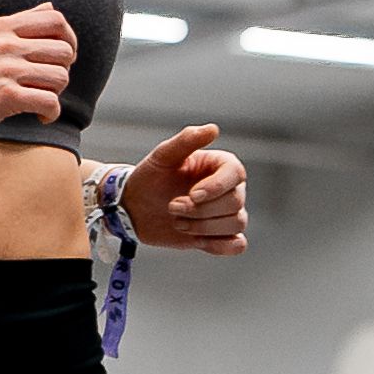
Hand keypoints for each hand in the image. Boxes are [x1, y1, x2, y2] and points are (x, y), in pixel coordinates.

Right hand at [0, 3, 79, 148]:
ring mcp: (4, 69)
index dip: (68, 38)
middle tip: (47, 84)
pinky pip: (50, 102)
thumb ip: (16, 25)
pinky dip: (51, 113)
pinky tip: (39, 117)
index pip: (54, 18)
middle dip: (62, 70)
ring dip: (56, 93)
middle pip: (64, 49)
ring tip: (39, 100)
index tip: (60, 57)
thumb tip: (49, 6)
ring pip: (61, 77)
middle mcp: (4, 44)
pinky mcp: (4, 97)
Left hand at [122, 122, 247, 252]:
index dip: (217, 187)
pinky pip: (237, 245)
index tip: (192, 194)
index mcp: (220, 166)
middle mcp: (228, 189)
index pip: (235, 174)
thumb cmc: (150, 177)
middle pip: (235, 203)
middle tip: (172, 207)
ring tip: (178, 221)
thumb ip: (187, 141)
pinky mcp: (220, 235)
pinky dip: (220, 245)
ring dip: (204, 227)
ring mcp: (225, 213)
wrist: (136, 207)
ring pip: (236, 223)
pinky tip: (197, 240)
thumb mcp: (163, 156)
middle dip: (201, 210)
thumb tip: (213, 129)